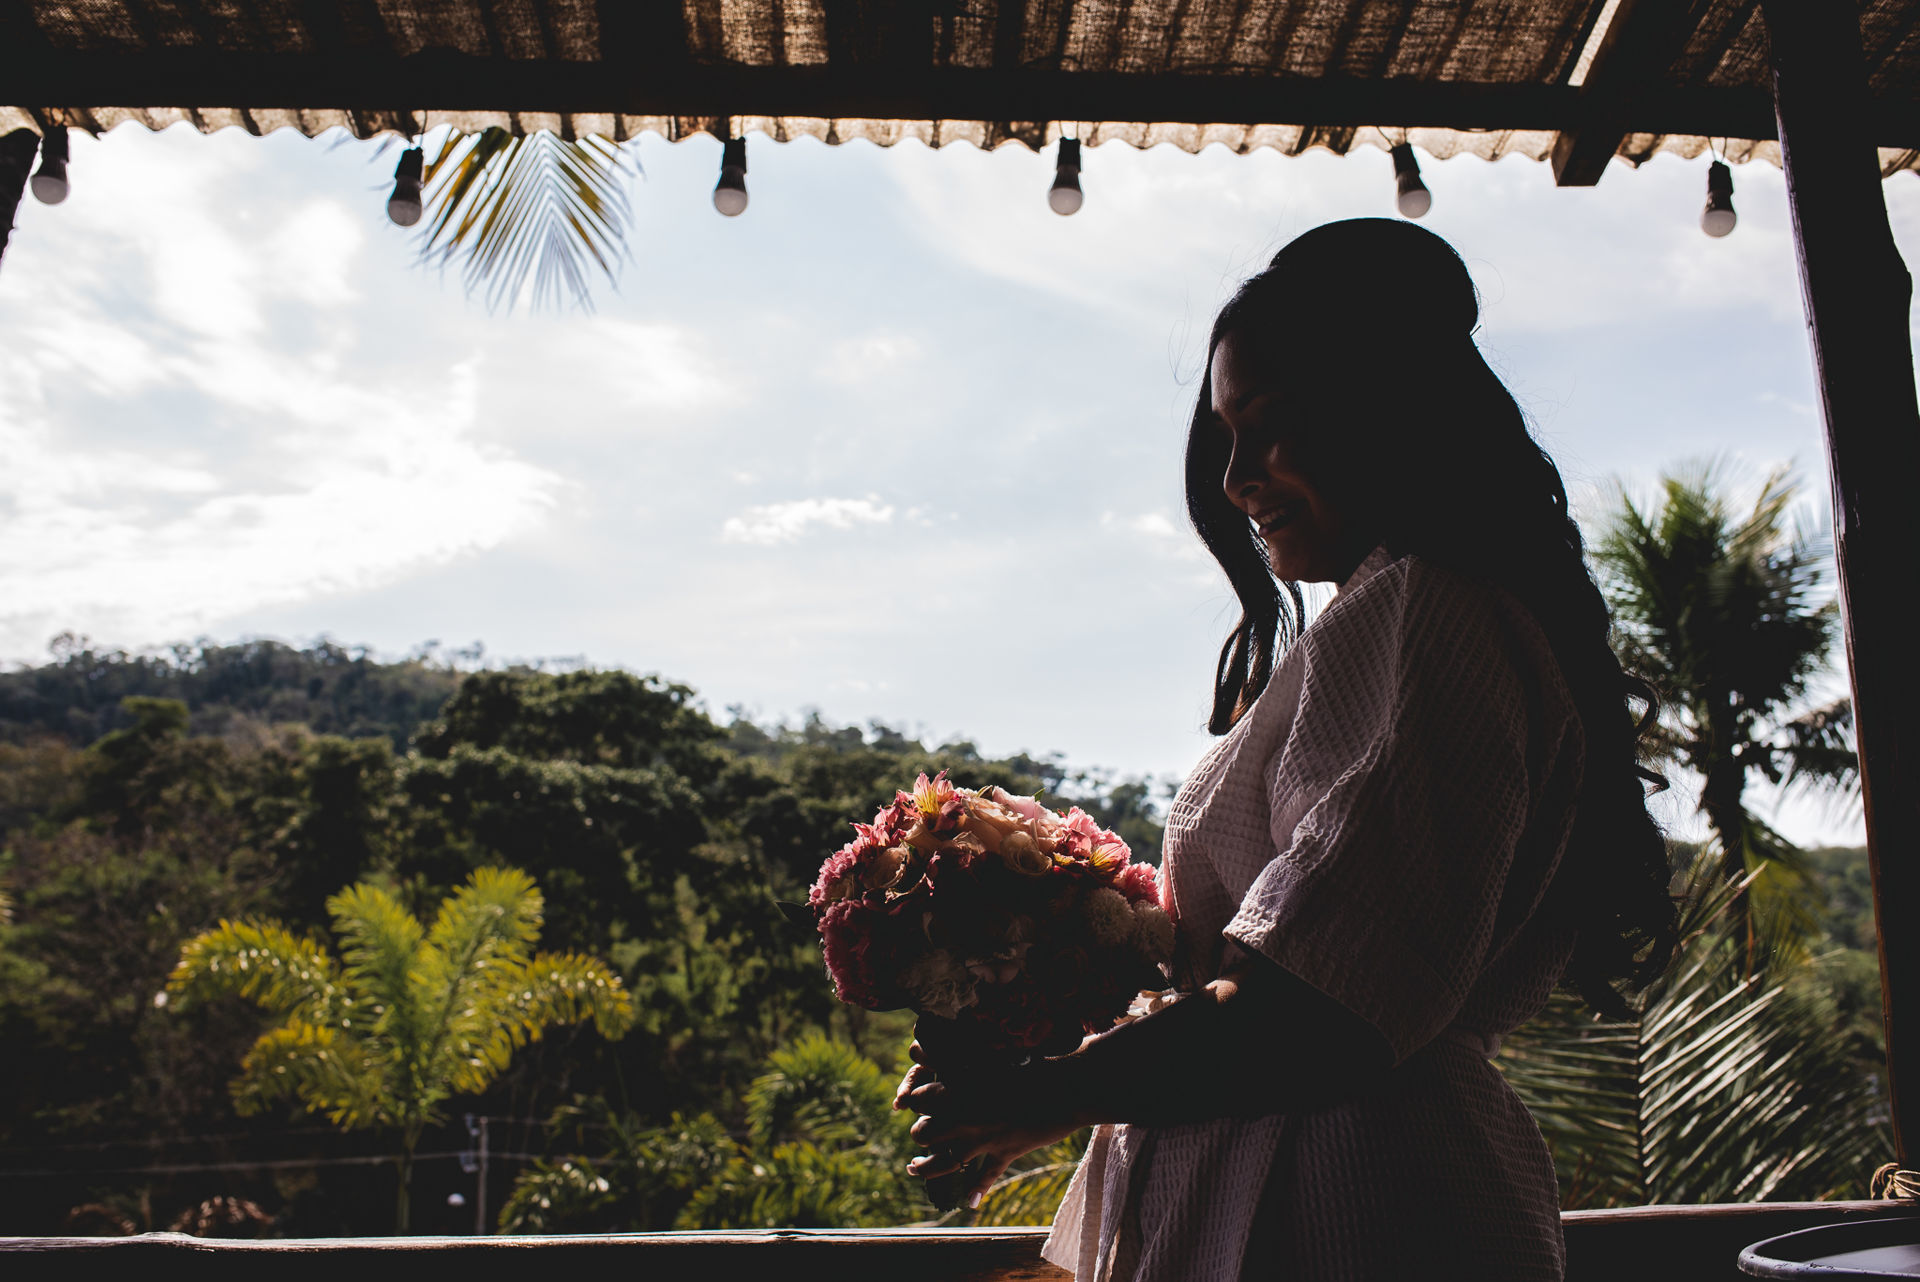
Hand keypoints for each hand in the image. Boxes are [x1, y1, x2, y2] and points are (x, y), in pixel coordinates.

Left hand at [893, 1040, 1084, 1208]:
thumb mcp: (992, 1050)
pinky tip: (969, 1201)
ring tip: (914, 1167)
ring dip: (926, 1168)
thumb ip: (957, 1050)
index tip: (914, 1100)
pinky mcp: (1006, 1152)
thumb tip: (919, 1040)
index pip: (919, 1098)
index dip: (915, 1099)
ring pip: (945, 1162)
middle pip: (924, 1133)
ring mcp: (986, 1138)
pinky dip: (976, 1190)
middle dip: (920, 1133)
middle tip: (920, 1132)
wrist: (1069, 1084)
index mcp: (960, 1086)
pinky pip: (985, 1176)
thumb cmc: (1033, 1058)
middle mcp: (966, 1115)